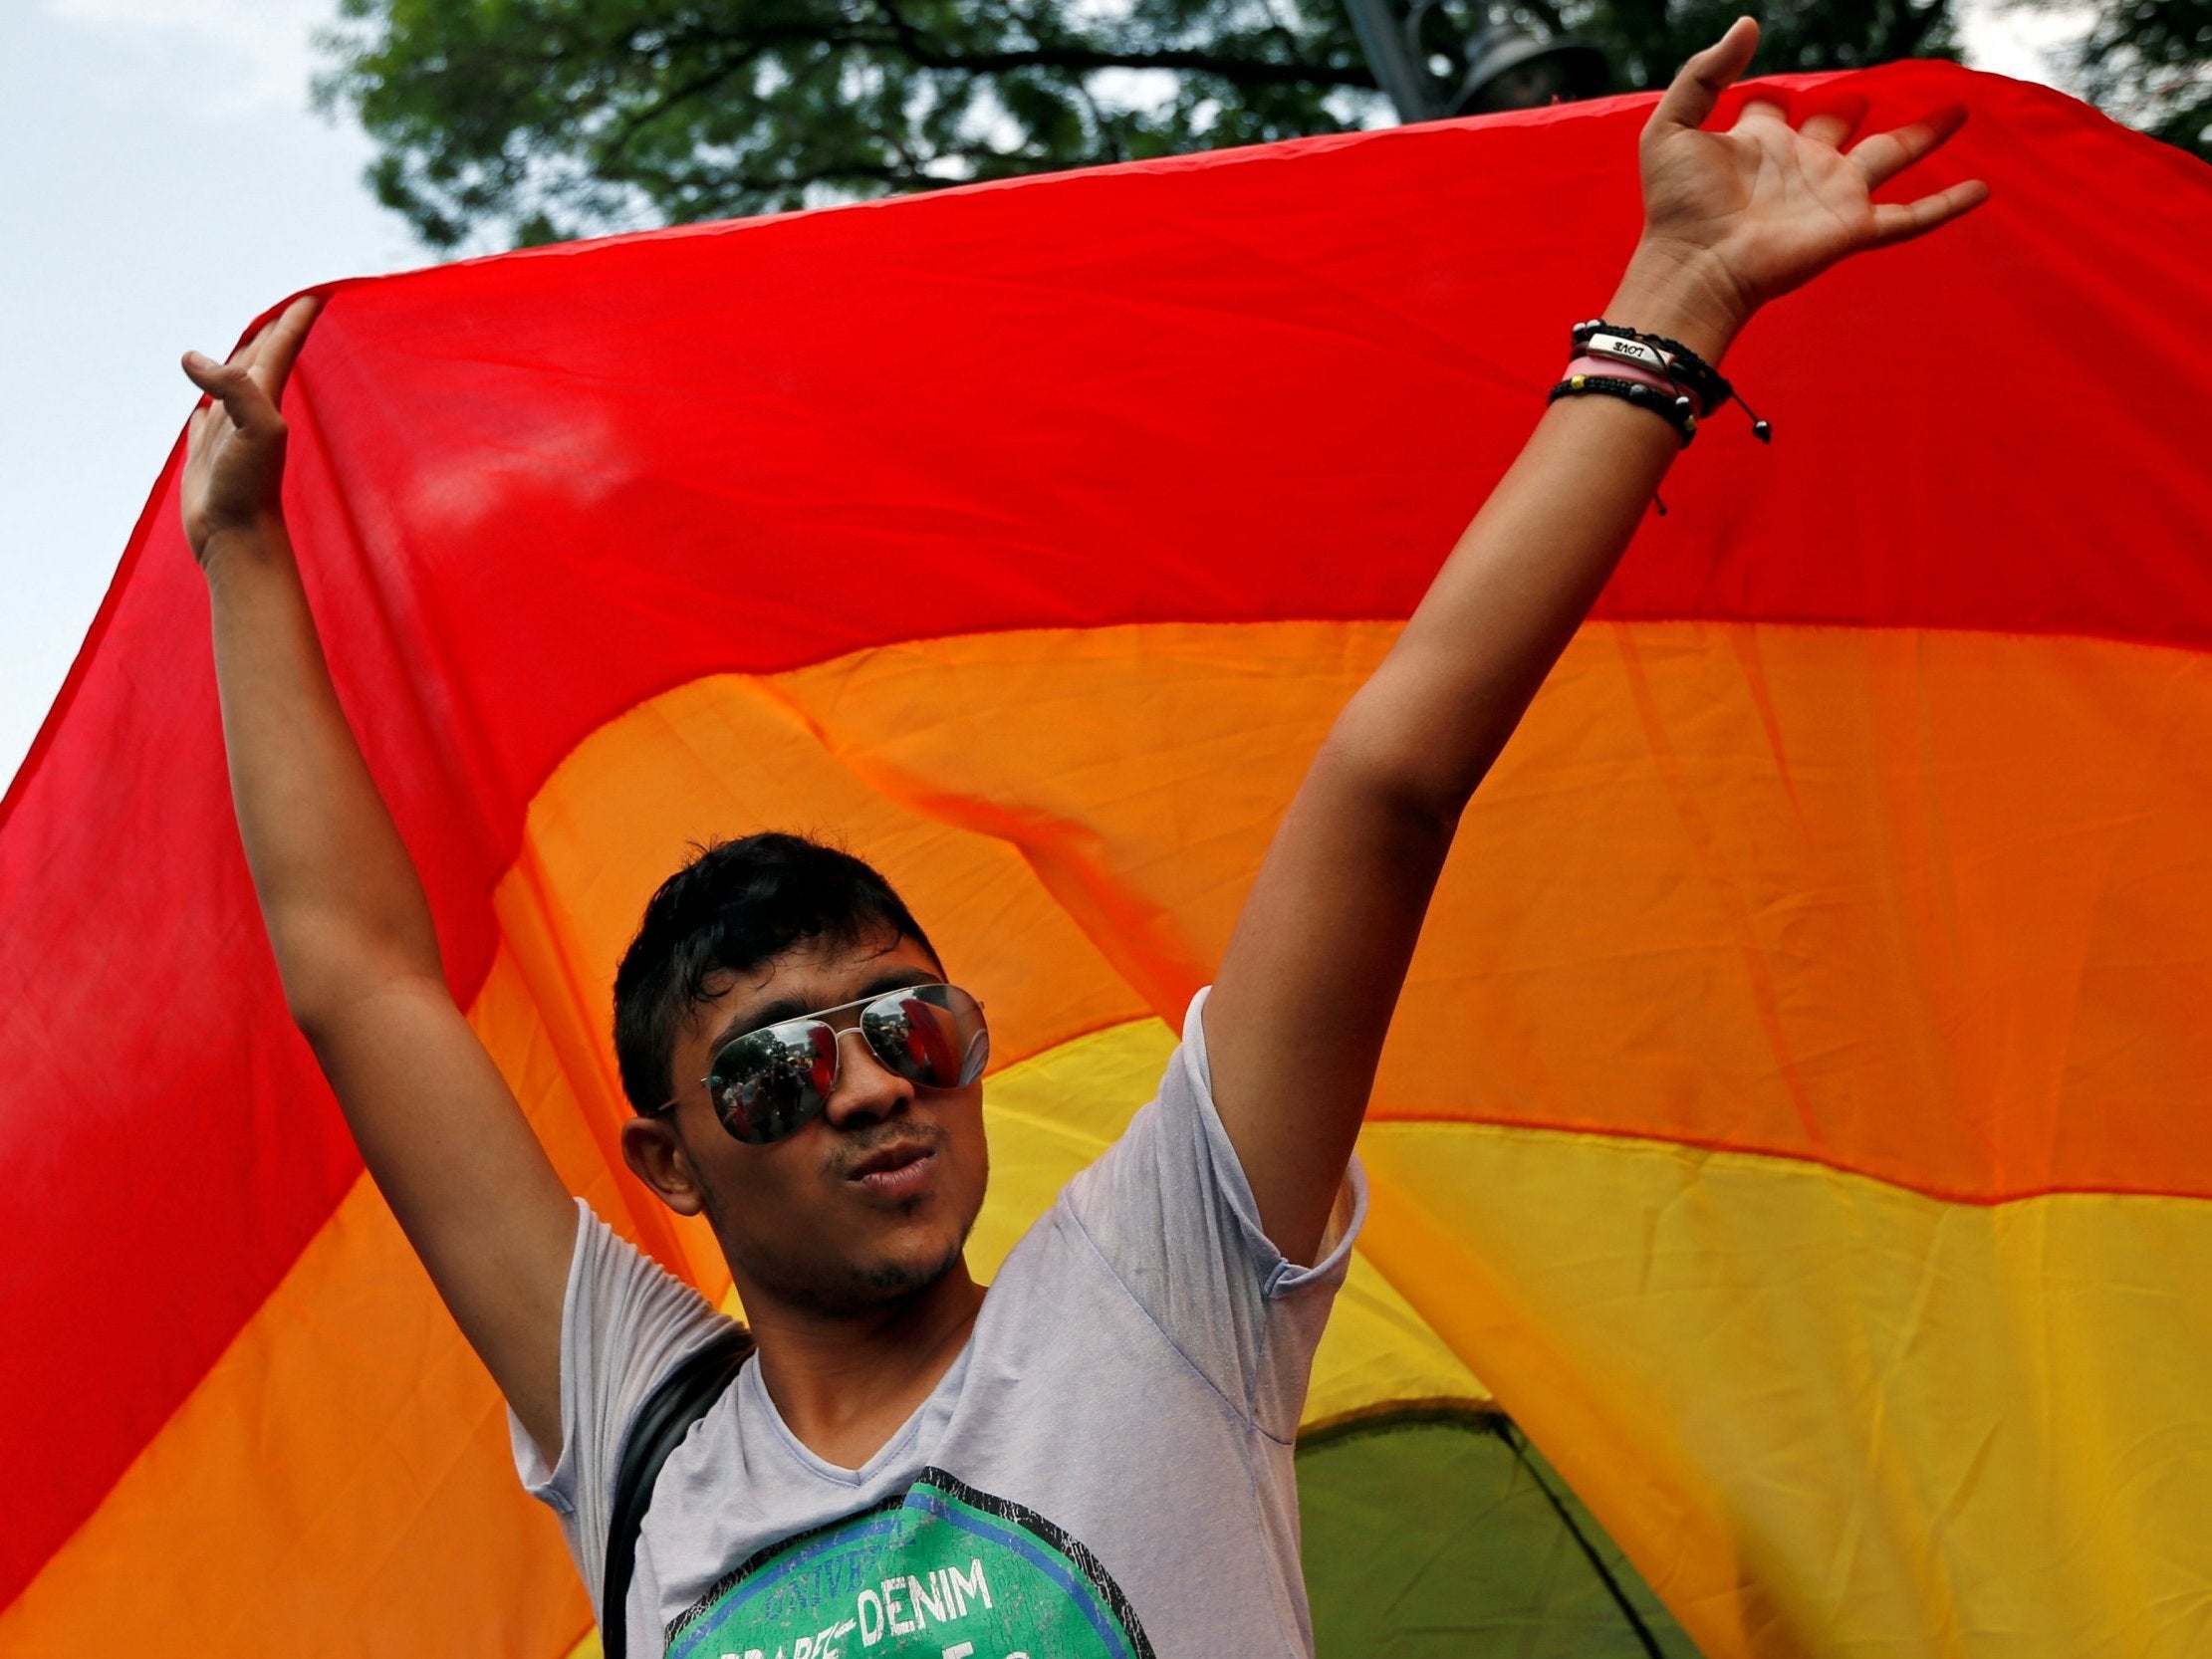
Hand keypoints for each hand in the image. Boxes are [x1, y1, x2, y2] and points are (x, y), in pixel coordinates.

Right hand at [180, 295, 322, 561]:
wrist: (237, 538)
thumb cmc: (251, 488)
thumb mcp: (254, 430)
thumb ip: (234, 389)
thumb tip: (193, 357)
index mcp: (267, 398)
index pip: (283, 347)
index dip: (297, 319)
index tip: (317, 293)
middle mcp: (251, 410)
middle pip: (261, 359)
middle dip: (274, 331)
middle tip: (291, 307)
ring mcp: (229, 431)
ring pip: (232, 384)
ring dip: (240, 361)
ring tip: (250, 342)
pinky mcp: (207, 451)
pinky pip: (205, 416)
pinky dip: (206, 398)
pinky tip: (206, 398)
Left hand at [1619, 18, 1988, 354]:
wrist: (1694, 264)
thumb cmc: (1676, 205)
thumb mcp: (1671, 126)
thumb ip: (1705, 73)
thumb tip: (1749, 24)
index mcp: (1758, 142)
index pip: (1772, 106)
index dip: (1768, 96)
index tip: (1765, 88)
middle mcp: (1800, 165)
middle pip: (1838, 125)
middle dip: (1850, 109)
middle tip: (1863, 97)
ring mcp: (1831, 196)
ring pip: (1890, 157)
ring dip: (1924, 135)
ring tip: (1957, 112)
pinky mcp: (1852, 228)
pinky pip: (1911, 218)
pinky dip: (1948, 205)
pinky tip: (1981, 190)